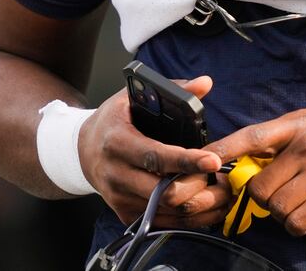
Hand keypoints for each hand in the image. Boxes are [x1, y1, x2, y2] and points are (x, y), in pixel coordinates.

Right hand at [77, 75, 231, 226]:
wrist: (82, 151)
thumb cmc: (113, 122)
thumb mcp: (134, 98)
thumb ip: (172, 90)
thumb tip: (205, 83)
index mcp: (118, 142)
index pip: (156, 156)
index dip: (187, 160)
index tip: (213, 160)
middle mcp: (117, 174)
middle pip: (164, 193)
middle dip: (199, 187)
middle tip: (222, 178)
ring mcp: (120, 198)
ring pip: (167, 212)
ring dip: (199, 205)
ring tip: (223, 192)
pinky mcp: (125, 214)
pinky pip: (162, 223)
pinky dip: (188, 218)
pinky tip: (206, 206)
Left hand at [204, 104, 305, 235]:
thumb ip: (289, 134)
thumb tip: (255, 153)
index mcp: (301, 123)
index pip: (252, 136)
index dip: (222, 150)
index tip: (202, 162)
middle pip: (259, 184)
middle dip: (260, 197)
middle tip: (276, 196)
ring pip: (276, 206)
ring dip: (281, 213)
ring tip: (299, 203)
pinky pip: (298, 221)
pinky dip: (297, 225)